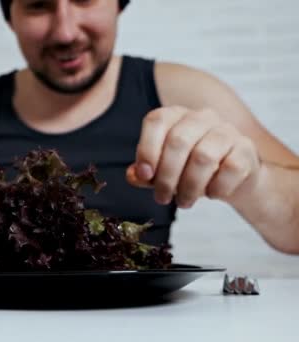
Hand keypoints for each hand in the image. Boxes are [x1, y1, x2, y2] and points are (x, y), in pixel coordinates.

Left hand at [126, 106, 261, 207]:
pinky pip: (230, 169)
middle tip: (162, 198)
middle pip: (178, 141)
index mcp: (176, 116)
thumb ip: (144, 173)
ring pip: (203, 157)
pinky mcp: (246, 149)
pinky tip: (211, 194)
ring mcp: (226, 130)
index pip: (157, 121)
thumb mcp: (162, 171)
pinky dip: (216, 188)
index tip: (144, 176)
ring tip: (184, 202)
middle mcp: (201, 117)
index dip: (146, 149)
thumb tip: (133, 175)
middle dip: (166, 176)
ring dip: (189, 187)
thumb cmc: (189, 170)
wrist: (232, 178)